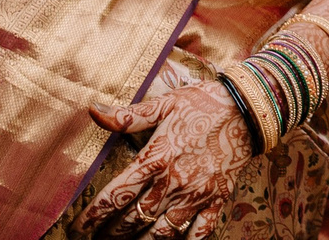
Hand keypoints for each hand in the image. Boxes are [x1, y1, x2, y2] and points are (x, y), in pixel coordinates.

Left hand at [85, 82, 252, 239]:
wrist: (250, 107)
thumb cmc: (204, 102)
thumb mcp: (165, 104)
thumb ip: (128, 116)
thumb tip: (92, 111)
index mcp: (156, 158)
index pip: (115, 195)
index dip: (92, 216)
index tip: (78, 228)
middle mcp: (173, 182)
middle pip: (132, 219)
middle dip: (110, 233)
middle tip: (97, 239)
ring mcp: (196, 194)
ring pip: (160, 232)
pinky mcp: (217, 199)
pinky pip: (198, 233)